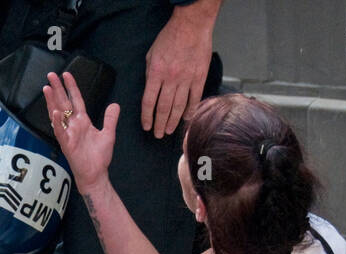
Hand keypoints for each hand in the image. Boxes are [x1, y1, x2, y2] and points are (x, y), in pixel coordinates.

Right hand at [44, 71, 118, 195]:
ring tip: (46, 88)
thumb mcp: (108, 134)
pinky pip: (60, 132)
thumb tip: (115, 104)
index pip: (75, 100)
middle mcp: (73, 126)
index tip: (66, 74)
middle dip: (57, 89)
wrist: (96, 174)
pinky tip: (54, 112)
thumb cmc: (99, 157)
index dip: (71, 87)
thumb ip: (110, 119)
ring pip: (58, 114)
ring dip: (51, 102)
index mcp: (82, 121)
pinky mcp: (67, 144)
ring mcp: (68, 134)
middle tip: (51, 75)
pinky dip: (57, 122)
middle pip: (63, 103)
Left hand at [141, 3, 215, 137]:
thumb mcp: (151, 55)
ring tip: (169, 131)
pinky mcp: (199, 77)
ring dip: (173, 121)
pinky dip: (190, 110)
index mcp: (156, 73)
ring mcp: (186, 79)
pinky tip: (186, 119)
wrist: (191, 26)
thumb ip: (150, 74)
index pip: (149, 102)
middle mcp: (170, 79)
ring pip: (179, 106)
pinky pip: (194, 98)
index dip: (147, 117)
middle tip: (158, 134)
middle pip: (163, 108)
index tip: (146, 126)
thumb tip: (150, 90)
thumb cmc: (170, 37)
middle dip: (160, 124)